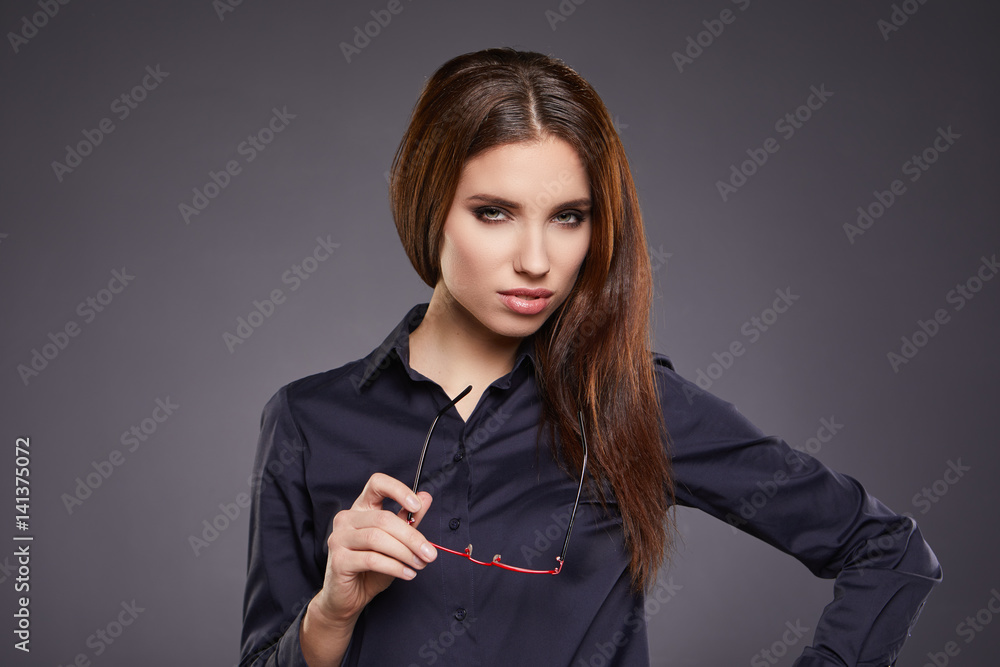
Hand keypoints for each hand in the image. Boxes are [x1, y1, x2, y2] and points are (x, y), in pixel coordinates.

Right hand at [310, 472, 437, 628]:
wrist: (347, 598)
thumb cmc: (370, 568)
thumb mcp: (395, 542)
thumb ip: (408, 520)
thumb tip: (426, 497)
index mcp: (361, 508)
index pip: (377, 484)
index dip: (398, 489)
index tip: (417, 505)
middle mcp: (346, 519)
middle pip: (383, 518)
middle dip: (411, 536)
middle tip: (430, 553)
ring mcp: (339, 538)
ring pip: (377, 538)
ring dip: (405, 552)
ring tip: (420, 564)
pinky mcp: (338, 560)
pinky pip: (371, 559)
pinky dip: (394, 567)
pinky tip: (407, 573)